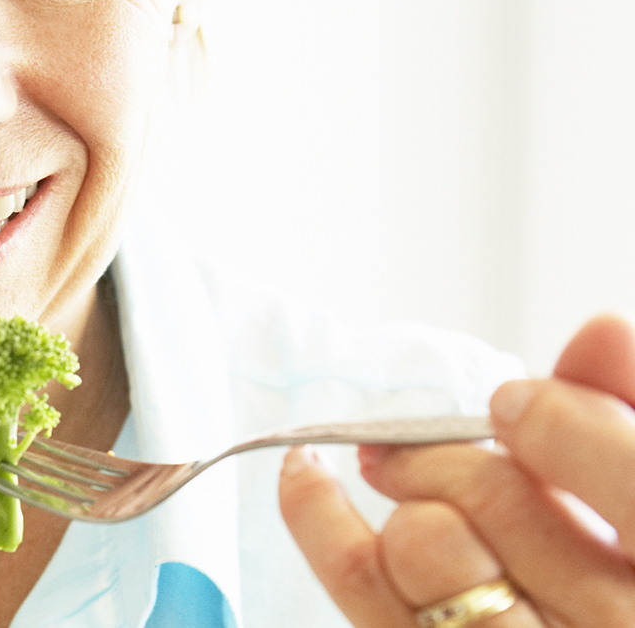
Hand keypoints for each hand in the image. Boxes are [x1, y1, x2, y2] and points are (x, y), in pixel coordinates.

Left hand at [278, 314, 634, 625]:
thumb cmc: (614, 580)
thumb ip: (625, 419)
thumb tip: (600, 329)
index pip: (625, 478)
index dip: (561, 423)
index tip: (516, 404)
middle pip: (500, 498)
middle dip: (455, 452)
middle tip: (443, 444)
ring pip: (424, 542)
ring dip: (406, 486)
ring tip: (392, 467)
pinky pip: (359, 577)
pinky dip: (315, 513)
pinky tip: (307, 473)